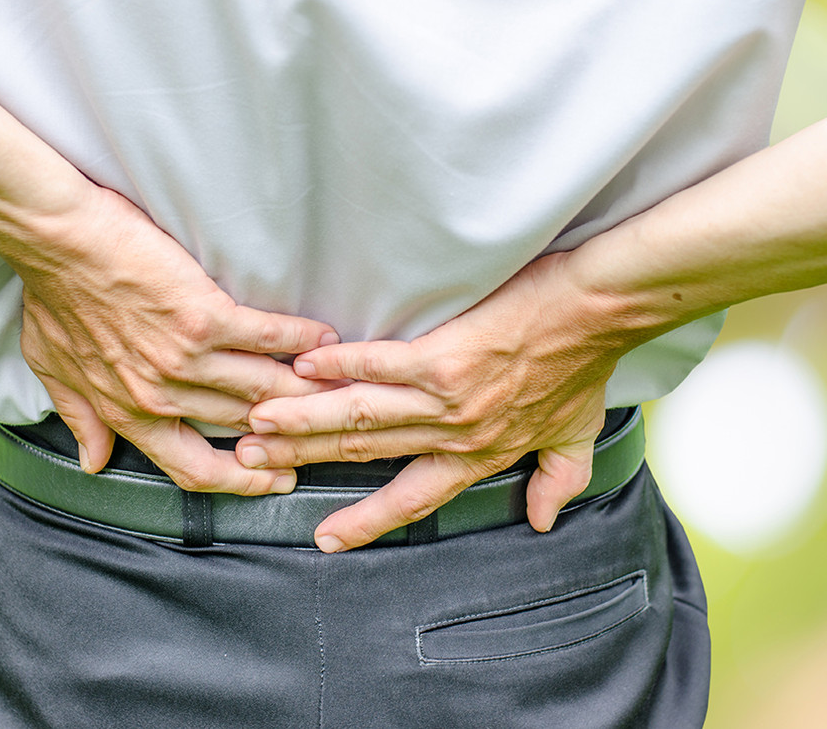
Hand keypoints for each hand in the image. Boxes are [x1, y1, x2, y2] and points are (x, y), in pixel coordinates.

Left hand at [16, 184, 340, 494]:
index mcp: (130, 413)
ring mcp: (186, 359)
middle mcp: (163, 396)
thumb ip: (81, 418)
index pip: (194, 469)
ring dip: (306, 388)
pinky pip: (267, 337)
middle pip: (245, 427)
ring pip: (264, 389)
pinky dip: (300, 338)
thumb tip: (92, 460)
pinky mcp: (205, 317)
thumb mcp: (54, 368)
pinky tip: (323, 337)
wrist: (54, 237)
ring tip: (335, 384)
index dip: (241, 482)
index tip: (272, 478)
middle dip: (290, 429)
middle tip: (321, 424)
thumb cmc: (53, 295)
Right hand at [236, 253, 624, 549]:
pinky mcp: (444, 357)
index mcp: (478, 455)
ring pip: (362, 417)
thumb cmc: (583, 368)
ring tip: (259, 424)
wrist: (596, 314)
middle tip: (255, 462)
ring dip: (306, 421)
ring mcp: (446, 398)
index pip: (413, 499)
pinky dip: (339, 367)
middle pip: (367, 454)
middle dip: (306, 460)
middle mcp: (454, 435)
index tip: (327, 537)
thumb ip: (556, 481)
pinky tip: (303, 368)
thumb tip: (542, 520)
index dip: (368, 520)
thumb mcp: (574, 437)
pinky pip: (380, 366)